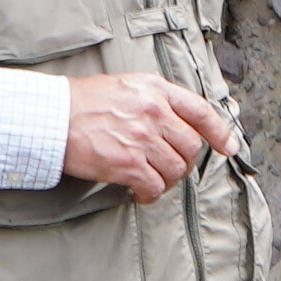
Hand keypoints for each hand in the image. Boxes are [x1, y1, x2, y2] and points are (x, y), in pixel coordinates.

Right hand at [58, 72, 232, 199]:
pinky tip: (140, 193)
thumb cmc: (83, 102)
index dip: (220, 131)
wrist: (52, 117)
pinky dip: (150, 195)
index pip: (200, 111)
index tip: (229, 147)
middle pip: (190, 146)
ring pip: (176, 170)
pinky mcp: (127, 165)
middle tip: (168, 166)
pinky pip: (154, 187)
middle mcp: (153, 113)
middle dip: (184, 161)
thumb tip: (175, 121)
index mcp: (155, 90)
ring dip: (167, 180)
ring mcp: (142, 139)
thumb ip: (154, 100)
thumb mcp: (125, 86)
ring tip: (151, 179)